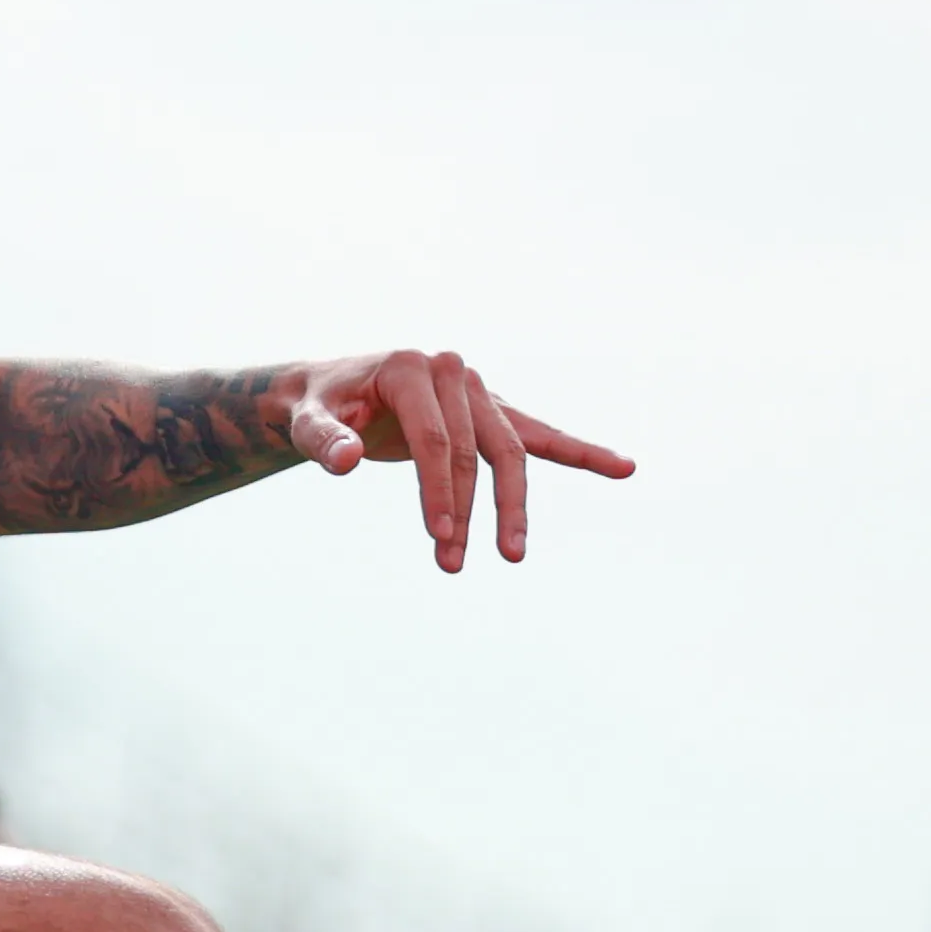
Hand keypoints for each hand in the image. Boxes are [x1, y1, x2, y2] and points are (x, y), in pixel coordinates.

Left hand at [281, 352, 633, 571]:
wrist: (327, 390)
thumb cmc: (316, 408)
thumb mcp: (306, 421)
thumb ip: (322, 440)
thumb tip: (344, 462)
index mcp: (409, 368)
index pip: (436, 439)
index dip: (439, 492)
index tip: (439, 538)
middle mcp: (451, 371)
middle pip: (476, 450)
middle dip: (468, 510)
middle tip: (453, 564)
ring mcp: (477, 390)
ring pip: (509, 451)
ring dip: (510, 506)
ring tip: (512, 556)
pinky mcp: (490, 410)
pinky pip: (539, 434)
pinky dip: (579, 452)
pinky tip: (623, 468)